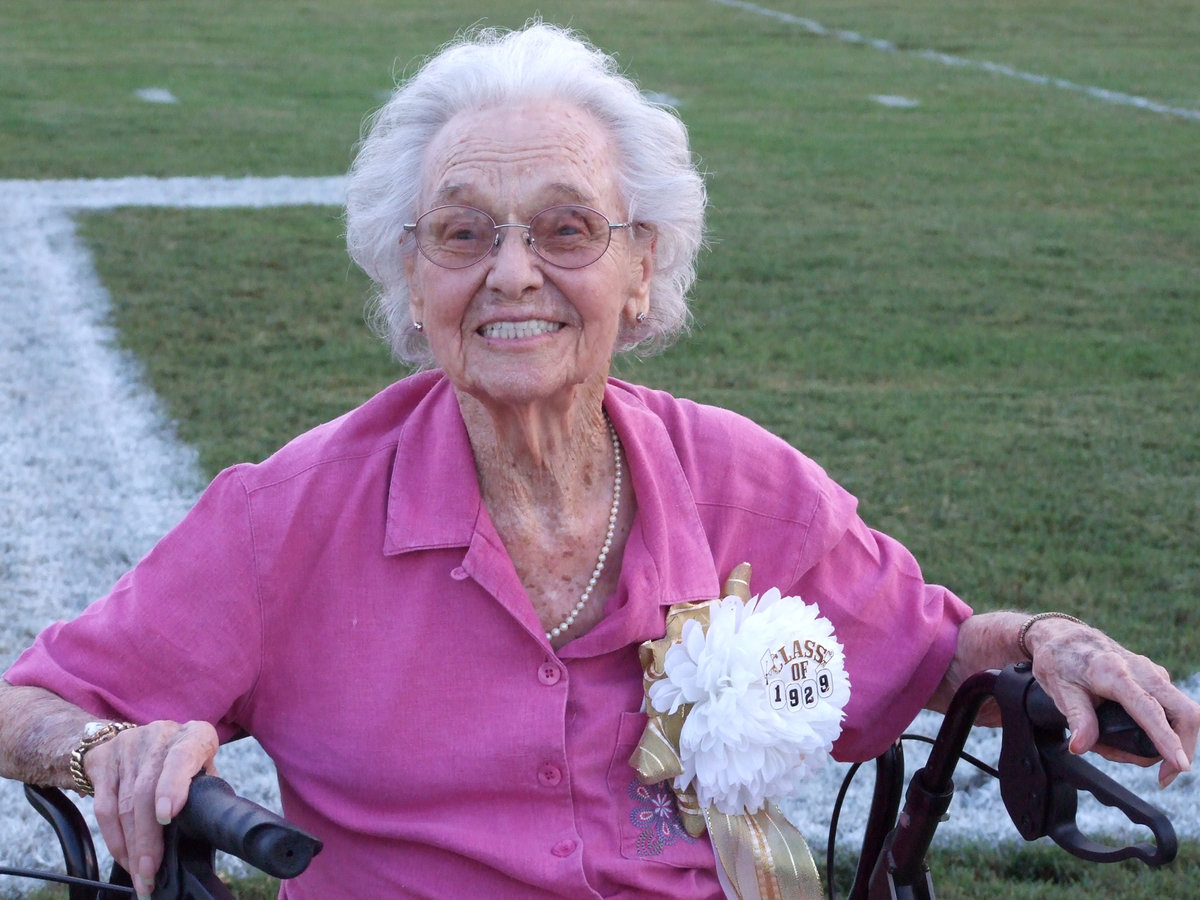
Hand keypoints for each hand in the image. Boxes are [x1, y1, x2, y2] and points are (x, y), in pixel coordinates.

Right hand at [85, 720, 218, 898]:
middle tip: (150, 870)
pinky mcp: (104, 760)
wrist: (134, 737)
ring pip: (124, 803)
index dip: (173, 786)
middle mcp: (161, 735)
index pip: (182, 756)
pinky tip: (124, 857)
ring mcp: (129, 746)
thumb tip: (206, 829)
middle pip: (146, 790)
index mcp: (194, 735)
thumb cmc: (180, 761)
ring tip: (139, 872)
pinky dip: (114, 838)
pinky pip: (104, 807)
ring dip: (131, 844)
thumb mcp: (201, 765)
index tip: (167, 816)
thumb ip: (204, 790)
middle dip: (148, 837)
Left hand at [1025, 618, 1198, 786]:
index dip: (1167, 739)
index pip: (1150, 709)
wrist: (1062, 635)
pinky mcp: (1155, 678)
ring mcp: (1152, 673)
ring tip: (1117, 749)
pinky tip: (1126, 736)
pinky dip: (1160, 729)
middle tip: (1161, 776)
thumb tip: (1080, 747)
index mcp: (1115, 672)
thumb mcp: (1059, 689)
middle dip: (1184, 747)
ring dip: (1165, 741)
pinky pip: (1170, 709)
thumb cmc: (1059, 660)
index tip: (1180, 764)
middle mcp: (1142, 670)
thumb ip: (1076, 718)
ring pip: (1181, 713)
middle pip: (1185, 711)